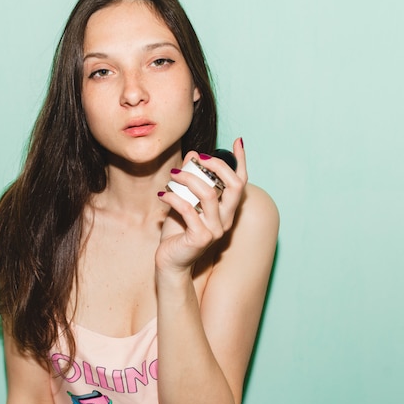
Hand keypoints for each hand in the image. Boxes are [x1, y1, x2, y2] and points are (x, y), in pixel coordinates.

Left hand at [156, 138, 246, 273]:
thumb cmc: (177, 231)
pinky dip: (173, 197)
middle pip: (234, 185)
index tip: (237, 142)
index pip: (241, 182)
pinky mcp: (201, 238)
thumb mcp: (184, 201)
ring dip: (188, 179)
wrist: (170, 261)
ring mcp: (215, 230)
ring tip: (172, 175)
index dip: (241, 161)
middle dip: (216, 165)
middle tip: (197, 158)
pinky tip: (162, 195)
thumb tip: (192, 155)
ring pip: (208, 194)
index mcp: (226, 210)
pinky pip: (188, 209)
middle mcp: (226, 219)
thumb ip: (190, 180)